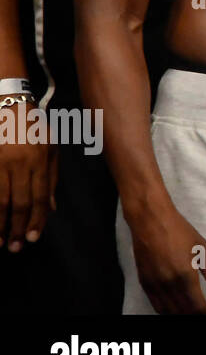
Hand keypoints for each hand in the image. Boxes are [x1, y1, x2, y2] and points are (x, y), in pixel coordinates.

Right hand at [1, 107, 56, 251]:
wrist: (9, 106)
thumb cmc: (34, 129)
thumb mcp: (52, 149)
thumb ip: (52, 178)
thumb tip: (51, 209)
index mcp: (40, 160)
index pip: (40, 197)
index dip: (36, 220)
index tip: (33, 238)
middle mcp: (20, 163)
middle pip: (20, 202)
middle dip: (17, 227)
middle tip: (15, 248)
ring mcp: (0, 163)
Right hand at [127, 206, 205, 313]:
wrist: (151, 221)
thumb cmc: (181, 232)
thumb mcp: (204, 250)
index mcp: (185, 276)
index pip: (197, 307)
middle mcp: (168, 285)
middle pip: (183, 312)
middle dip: (196, 317)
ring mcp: (154, 286)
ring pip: (169, 312)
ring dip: (182, 315)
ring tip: (195, 314)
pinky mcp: (145, 284)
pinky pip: (157, 306)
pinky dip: (168, 312)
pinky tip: (177, 310)